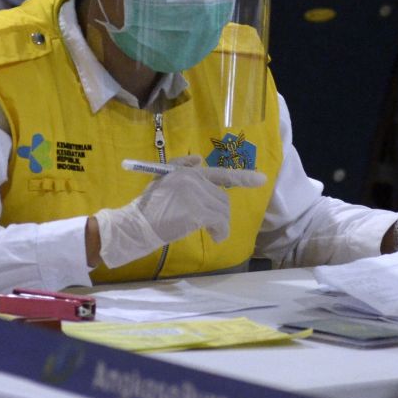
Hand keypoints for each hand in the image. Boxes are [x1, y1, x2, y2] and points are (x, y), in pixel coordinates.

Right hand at [92, 155, 265, 268]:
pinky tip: (214, 238)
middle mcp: (194, 179)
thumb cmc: (147, 206)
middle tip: (212, 225)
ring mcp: (196, 194)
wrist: (135, 224)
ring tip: (212, 232)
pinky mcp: (197, 211)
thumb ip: (180, 168)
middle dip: (220, 212)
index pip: (219, 173)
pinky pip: (219, 222)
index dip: (243, 177)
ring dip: (221, 224)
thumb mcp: (162, 181)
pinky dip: (220, 232)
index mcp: (187, 172)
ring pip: (222, 210)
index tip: (262, 179)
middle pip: (222, 197)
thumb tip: (199, 159)